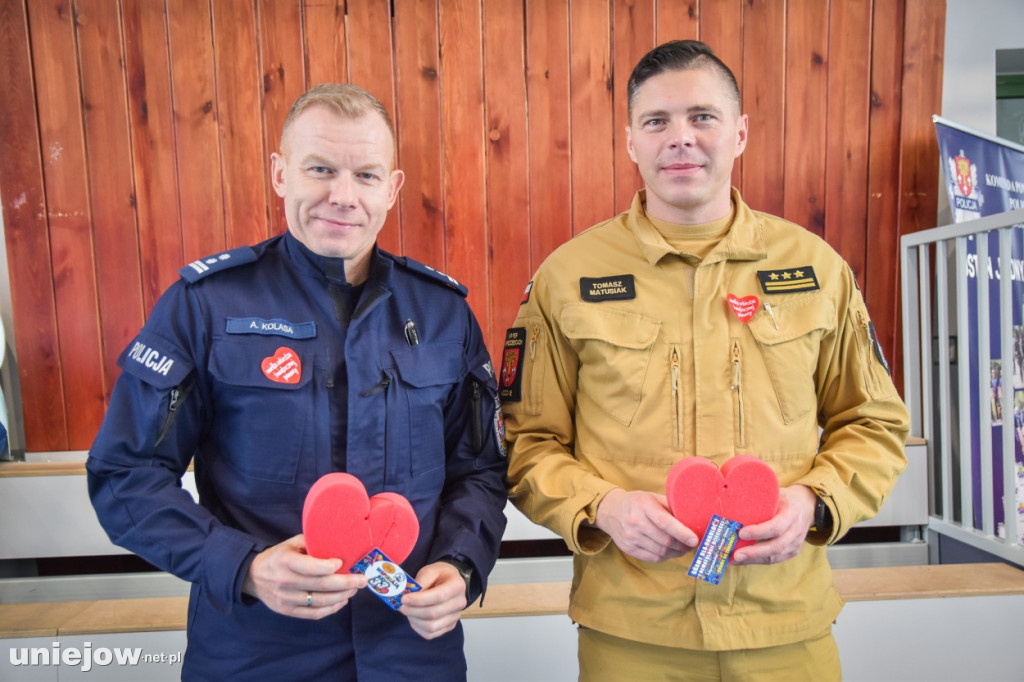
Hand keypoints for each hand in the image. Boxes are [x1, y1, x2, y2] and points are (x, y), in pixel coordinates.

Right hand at [242, 534, 365, 618]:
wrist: (253, 577)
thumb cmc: (278, 556)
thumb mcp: (291, 544)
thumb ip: (312, 542)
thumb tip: (339, 540)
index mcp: (285, 562)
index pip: (311, 567)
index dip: (330, 566)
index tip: (343, 562)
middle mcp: (285, 581)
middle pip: (321, 585)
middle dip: (346, 583)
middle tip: (362, 580)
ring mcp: (286, 599)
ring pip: (320, 601)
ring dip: (342, 596)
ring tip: (354, 589)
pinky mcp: (288, 611)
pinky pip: (314, 613)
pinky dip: (331, 609)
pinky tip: (342, 601)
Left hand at [399, 561, 466, 639]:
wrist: (450, 582)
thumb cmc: (440, 575)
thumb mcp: (430, 570)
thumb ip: (421, 581)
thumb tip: (409, 594)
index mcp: (457, 586)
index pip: (438, 597)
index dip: (419, 600)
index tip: (404, 598)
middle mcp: (459, 603)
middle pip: (433, 613)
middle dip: (412, 610)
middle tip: (400, 605)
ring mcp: (455, 617)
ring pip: (431, 626)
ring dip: (414, 619)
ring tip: (406, 610)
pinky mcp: (449, 626)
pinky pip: (430, 634)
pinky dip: (418, 627)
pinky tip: (413, 617)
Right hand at [593, 488, 697, 562]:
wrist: (611, 510)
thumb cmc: (637, 502)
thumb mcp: (653, 497)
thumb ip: (671, 507)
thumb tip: (693, 520)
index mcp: (643, 505)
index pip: (665, 522)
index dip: (682, 533)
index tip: (695, 539)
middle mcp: (635, 522)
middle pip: (664, 540)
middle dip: (683, 545)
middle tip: (693, 544)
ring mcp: (630, 537)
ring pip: (660, 552)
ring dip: (676, 553)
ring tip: (684, 548)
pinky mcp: (628, 548)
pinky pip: (652, 558)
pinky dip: (665, 557)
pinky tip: (671, 552)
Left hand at [731, 485, 816, 564]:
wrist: (806, 507)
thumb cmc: (785, 499)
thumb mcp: (776, 494)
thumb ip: (760, 501)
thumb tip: (734, 502)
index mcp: (792, 513)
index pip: (776, 527)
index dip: (759, 532)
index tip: (741, 533)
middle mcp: (796, 531)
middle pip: (776, 546)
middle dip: (754, 552)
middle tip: (736, 555)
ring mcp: (795, 544)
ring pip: (774, 557)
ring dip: (753, 560)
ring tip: (734, 559)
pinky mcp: (791, 552)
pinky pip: (774, 560)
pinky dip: (757, 561)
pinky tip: (743, 560)